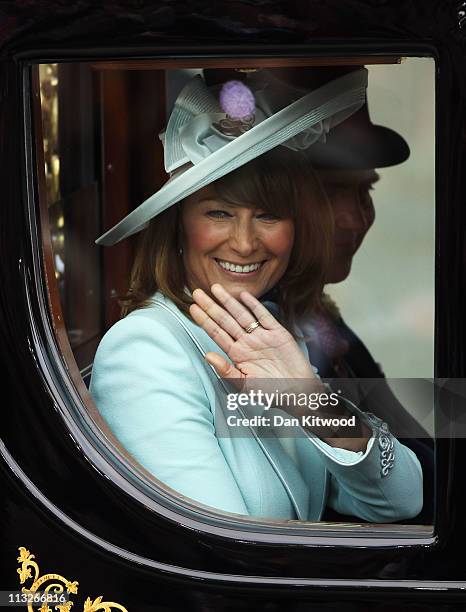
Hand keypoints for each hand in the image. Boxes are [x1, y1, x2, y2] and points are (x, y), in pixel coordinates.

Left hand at [190, 284, 369, 451]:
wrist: (297, 393)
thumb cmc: (270, 392)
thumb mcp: (244, 385)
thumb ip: (225, 370)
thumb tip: (206, 356)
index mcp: (237, 355)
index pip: (217, 334)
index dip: (205, 321)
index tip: (192, 308)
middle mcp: (247, 343)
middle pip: (225, 321)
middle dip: (211, 306)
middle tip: (197, 292)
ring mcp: (262, 336)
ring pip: (242, 315)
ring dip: (229, 302)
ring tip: (215, 289)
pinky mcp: (278, 333)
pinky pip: (264, 316)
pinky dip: (255, 306)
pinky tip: (244, 296)